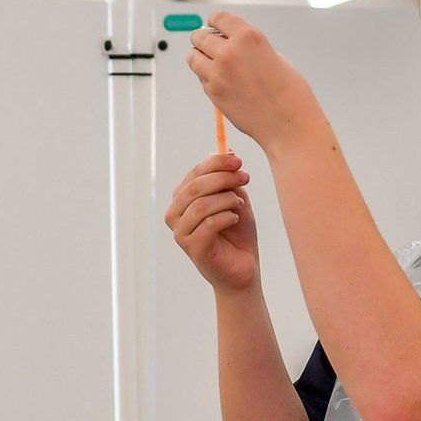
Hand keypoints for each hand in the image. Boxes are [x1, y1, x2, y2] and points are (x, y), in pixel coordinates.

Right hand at [166, 152, 257, 292]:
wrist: (243, 268)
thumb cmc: (237, 234)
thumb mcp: (235, 199)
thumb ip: (228, 179)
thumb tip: (227, 152)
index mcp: (182, 200)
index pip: (194, 174)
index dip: (216, 163)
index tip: (238, 161)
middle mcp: (176, 215)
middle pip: (194, 187)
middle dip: (223, 178)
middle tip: (245, 178)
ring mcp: (181, 233)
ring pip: (201, 205)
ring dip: (226, 200)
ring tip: (240, 206)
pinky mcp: (192, 248)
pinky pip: (209, 224)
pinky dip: (227, 217)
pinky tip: (236, 219)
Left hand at [186, 13, 321, 149]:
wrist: (287, 123)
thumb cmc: (288, 92)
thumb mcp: (272, 55)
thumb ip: (248, 47)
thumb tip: (230, 43)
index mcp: (249, 36)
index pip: (219, 18)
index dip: (214, 21)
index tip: (211, 24)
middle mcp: (230, 51)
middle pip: (200, 36)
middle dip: (202, 39)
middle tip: (205, 43)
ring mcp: (218, 73)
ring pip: (193, 57)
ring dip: (198, 57)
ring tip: (208, 62)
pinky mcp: (213, 92)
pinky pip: (202, 78)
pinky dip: (207, 77)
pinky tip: (222, 82)